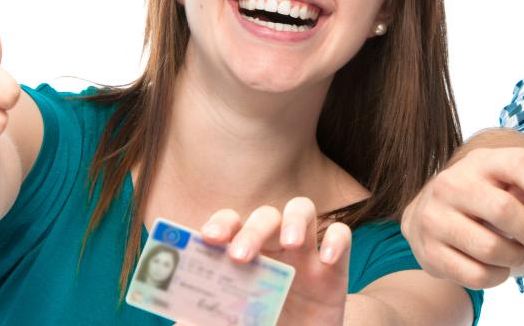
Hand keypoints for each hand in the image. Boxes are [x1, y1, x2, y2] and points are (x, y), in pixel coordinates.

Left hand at [198, 198, 352, 325]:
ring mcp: (306, 256)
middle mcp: (275, 249)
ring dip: (295, 219)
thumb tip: (181, 324)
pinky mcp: (335, 269)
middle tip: (240, 257)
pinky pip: (342, 235)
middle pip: (265, 216)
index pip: (232, 223)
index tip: (209, 239)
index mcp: (246, 255)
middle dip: (253, 230)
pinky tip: (327, 260)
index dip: (221, 224)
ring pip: (303, 210)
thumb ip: (206, 322)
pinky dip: (336, 240)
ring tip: (290, 243)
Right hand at [401, 147, 523, 288]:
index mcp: (480, 161)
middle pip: (504, 210)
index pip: (520, 164)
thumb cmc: (483, 196)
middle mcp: (451, 185)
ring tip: (515, 253)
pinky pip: (477, 276)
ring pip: (491, 249)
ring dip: (515, 257)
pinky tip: (496, 267)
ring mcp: (435, 219)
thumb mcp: (505, 180)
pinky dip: (496, 277)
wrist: (430, 212)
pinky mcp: (430, 252)